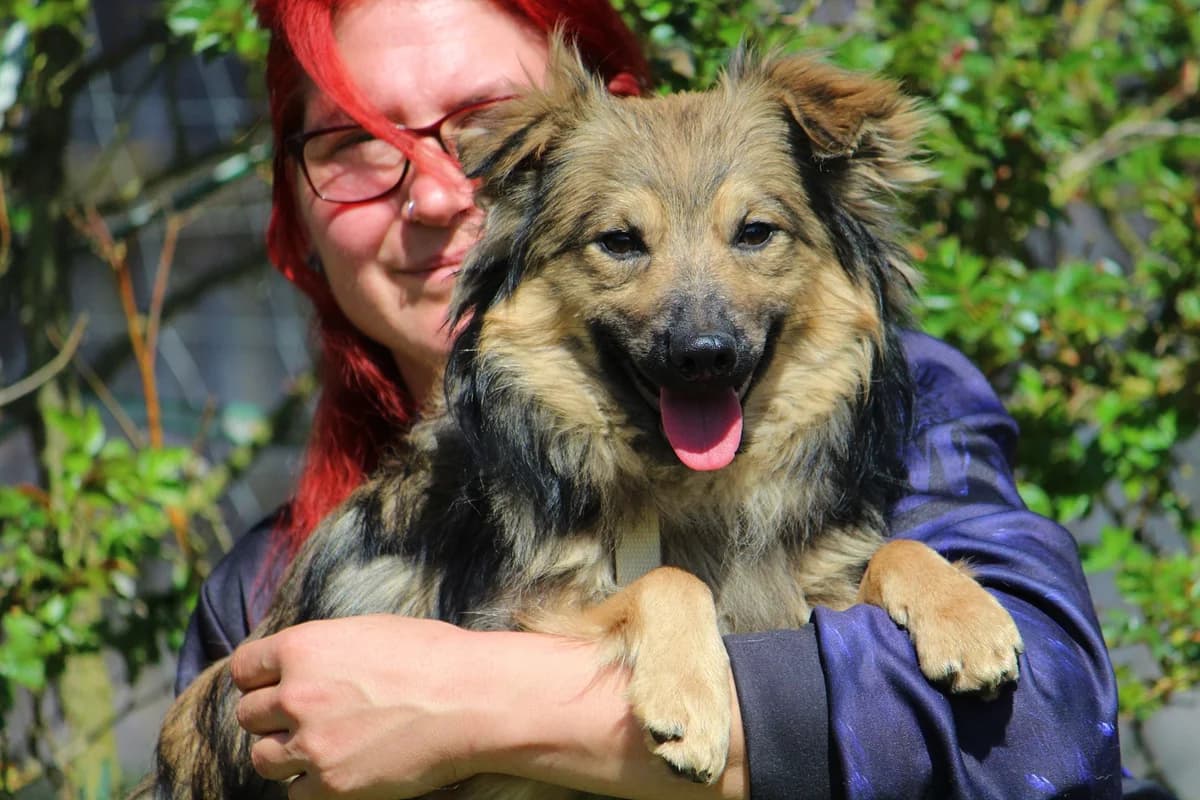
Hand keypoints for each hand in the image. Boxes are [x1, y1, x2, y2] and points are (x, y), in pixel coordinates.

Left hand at [230, 615, 488, 798]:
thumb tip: (293, 665)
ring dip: (285, 754)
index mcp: (303, 648)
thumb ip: (320, 650)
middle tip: (307, 717)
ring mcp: (311, 744)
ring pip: (262, 758)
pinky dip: (312, 785)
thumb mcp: (367, 632)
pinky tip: (342, 768)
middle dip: (273, 717)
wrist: (471, 699)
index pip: (244, 669)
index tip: (274, 686)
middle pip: (248, 716)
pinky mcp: (331, 786)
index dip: (260, 678)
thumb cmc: (431, 657)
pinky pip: (294, 794)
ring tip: (322, 745)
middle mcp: (296, 695)